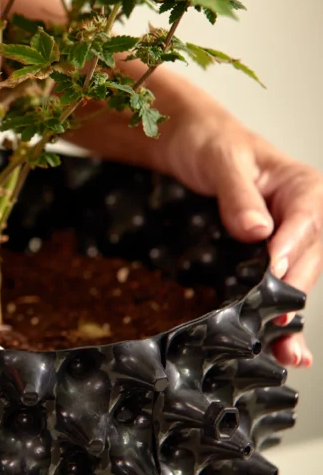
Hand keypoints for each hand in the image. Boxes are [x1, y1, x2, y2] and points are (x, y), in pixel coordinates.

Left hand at [162, 112, 320, 367]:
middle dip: (291, 295)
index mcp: (304, 189)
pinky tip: (280, 346)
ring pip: (295, 281)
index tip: (274, 276)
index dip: (291, 252)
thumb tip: (257, 230)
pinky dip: (277, 314)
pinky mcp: (266, 257)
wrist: (188, 146)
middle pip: (306, 261)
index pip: (306, 223)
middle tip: (273, 325)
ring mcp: (286, 241)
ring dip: (288, 315)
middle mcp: (303, 218)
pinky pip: (276, 286)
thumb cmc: (210, 144)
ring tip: (282, 351)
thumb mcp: (222, 161)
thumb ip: (238, 194)